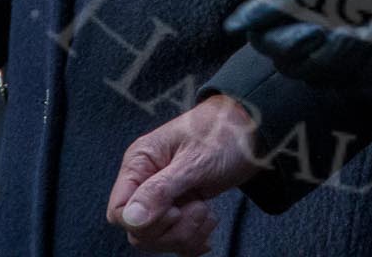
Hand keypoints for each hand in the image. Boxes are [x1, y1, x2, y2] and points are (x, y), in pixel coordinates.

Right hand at [106, 96, 258, 251]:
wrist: (252, 131)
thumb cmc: (224, 134)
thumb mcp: (195, 161)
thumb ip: (161, 190)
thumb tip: (130, 218)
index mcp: (139, 163)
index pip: (119, 211)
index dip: (144, 221)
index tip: (175, 210)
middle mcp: (145, 181)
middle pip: (138, 231)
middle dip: (171, 231)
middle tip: (199, 208)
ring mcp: (162, 196)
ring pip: (157, 238)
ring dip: (186, 234)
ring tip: (208, 213)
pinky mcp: (180, 207)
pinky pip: (175, 239)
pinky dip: (193, 240)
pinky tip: (208, 227)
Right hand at [225, 0, 371, 89]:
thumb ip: (273, 5)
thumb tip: (232, 27)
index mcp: (284, 11)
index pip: (268, 46)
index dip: (292, 42)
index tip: (320, 27)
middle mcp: (300, 34)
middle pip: (296, 66)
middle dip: (328, 48)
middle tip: (350, 27)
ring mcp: (327, 49)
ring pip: (325, 75)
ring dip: (352, 53)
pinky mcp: (355, 60)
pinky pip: (353, 77)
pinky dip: (370, 58)